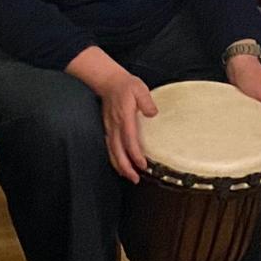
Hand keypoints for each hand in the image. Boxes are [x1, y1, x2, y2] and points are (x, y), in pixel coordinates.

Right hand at [68, 49, 156, 181]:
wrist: (107, 81)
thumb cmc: (125, 85)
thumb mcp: (139, 89)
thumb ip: (146, 101)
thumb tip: (152, 113)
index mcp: (124, 117)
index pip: (129, 139)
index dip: (135, 154)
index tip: (142, 164)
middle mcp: (114, 126)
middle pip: (118, 151)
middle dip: (126, 166)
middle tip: (135, 179)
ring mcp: (109, 128)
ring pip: (112, 151)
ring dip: (119, 165)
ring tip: (128, 176)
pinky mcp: (107, 128)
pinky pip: (109, 147)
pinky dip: (114, 158)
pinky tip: (120, 164)